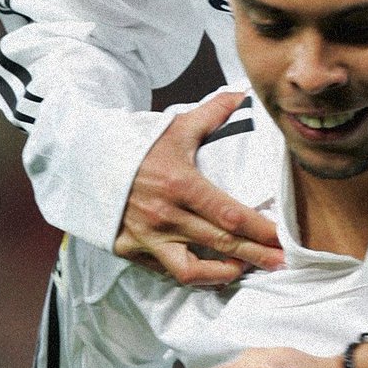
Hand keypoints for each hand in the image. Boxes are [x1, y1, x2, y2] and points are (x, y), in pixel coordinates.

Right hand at [113, 92, 283, 284]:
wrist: (84, 160)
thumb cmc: (135, 145)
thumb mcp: (175, 126)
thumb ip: (213, 113)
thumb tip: (243, 94)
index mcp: (181, 185)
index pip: (231, 214)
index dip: (260, 229)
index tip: (283, 237)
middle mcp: (165, 215)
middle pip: (221, 243)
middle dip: (256, 254)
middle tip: (281, 261)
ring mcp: (146, 237)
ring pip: (191, 269)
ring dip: (223, 273)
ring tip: (244, 269)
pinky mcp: (129, 249)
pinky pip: (164, 270)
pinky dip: (189, 273)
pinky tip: (208, 270)